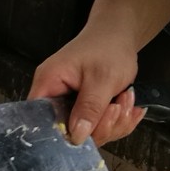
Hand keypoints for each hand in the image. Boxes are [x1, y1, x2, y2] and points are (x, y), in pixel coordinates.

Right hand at [28, 26, 147, 146]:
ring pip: (88, 132)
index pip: (42, 120)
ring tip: (126, 98)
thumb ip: (89, 108)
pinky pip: (98, 127)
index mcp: (48, 84)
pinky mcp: (85, 108)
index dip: (63, 133)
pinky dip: (117, 120)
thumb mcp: (103, 78)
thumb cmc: (108, 47)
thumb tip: (76, 136)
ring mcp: (70, 103)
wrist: (120, 34)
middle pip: (69, 131)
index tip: (91, 132)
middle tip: (118, 107)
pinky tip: (127, 105)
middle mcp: (55, 96)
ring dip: (114, 122)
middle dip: (100, 126)